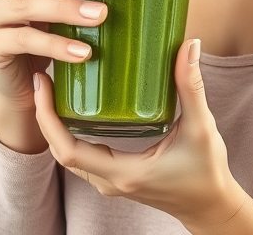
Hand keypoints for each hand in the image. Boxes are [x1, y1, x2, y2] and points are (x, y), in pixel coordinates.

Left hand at [33, 38, 247, 232]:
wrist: (210, 206)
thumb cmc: (206, 172)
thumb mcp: (201, 127)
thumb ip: (191, 87)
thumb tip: (189, 45)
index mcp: (124, 173)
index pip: (69, 150)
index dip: (48, 118)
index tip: (43, 84)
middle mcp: (110, 181)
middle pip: (60, 151)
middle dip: (45, 116)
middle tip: (42, 77)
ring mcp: (110, 182)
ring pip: (68, 155)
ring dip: (54, 125)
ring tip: (53, 87)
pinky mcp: (115, 177)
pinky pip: (81, 156)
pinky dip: (69, 133)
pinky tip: (74, 107)